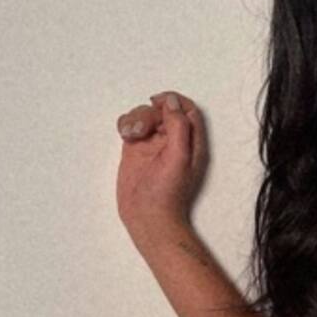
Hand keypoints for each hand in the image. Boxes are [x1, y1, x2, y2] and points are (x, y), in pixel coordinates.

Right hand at [115, 91, 208, 249]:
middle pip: (162, 110)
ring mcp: (152, 143)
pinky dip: (126, 124)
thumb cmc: (168, 192)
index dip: (174, 100)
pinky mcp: (134, 149)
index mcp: (191, 140)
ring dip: (136, 118)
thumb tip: (173, 101)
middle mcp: (172, 139)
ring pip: (144, 115)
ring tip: (132, 135)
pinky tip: (125, 134)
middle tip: (143, 130)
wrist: (147, 216)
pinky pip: (130, 126)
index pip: (187, 110)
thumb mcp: (180, 156)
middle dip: (150, 113)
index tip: (158, 101)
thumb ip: (179, 126)